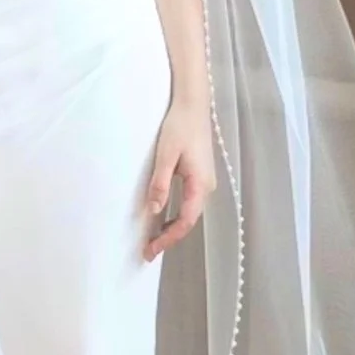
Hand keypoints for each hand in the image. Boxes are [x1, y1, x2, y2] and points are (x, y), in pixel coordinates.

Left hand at [142, 96, 216, 262]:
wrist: (193, 104)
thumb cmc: (180, 126)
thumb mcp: (166, 155)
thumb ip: (161, 183)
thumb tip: (155, 210)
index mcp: (200, 185)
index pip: (185, 221)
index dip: (169, 238)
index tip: (151, 249)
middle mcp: (206, 187)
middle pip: (188, 220)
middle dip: (169, 237)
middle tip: (148, 250)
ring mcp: (205, 181)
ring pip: (189, 212)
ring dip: (172, 226)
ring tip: (153, 238)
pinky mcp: (200, 175)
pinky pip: (188, 201)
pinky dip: (176, 213)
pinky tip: (164, 216)